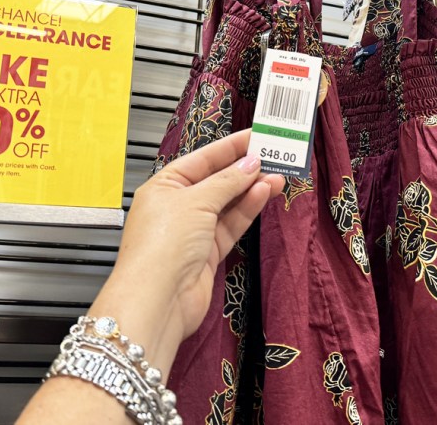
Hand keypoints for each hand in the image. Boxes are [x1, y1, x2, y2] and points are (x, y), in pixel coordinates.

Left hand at [109, 130, 283, 345]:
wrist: (158, 300)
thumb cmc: (161, 246)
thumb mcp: (196, 201)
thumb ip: (226, 182)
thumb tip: (249, 164)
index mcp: (164, 186)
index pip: (202, 159)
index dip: (230, 147)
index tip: (256, 137)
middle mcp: (177, 206)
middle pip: (217, 181)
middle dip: (244, 169)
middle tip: (273, 156)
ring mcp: (193, 231)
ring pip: (228, 203)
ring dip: (251, 189)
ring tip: (277, 176)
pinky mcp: (208, 253)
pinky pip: (231, 224)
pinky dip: (247, 209)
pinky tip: (263, 194)